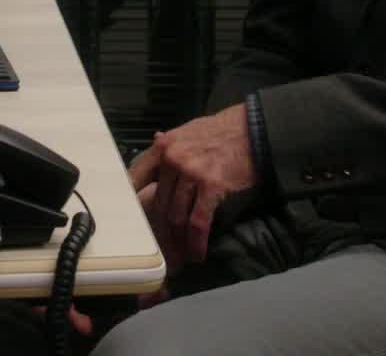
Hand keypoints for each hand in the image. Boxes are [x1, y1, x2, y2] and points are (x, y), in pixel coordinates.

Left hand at [128, 104, 257, 265]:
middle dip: (161, 231)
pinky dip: (196, 243)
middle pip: (159, 204)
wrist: (253, 129)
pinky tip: (197, 254)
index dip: (132, 205)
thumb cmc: (222, 131)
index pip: (136, 180)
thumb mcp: (189, 131)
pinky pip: (198, 222)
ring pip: (176, 216)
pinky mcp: (212, 186)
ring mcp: (192, 172)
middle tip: (165, 249)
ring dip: (178, 241)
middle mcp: (173, 159)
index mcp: (164, 147)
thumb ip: (170, 143)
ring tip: (181, 256)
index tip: (134, 224)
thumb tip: (154, 140)